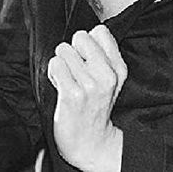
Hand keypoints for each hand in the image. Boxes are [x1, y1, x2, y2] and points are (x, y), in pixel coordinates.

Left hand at [47, 25, 126, 171]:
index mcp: (119, 68)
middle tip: (75, 69)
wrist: (90, 141)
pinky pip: (55, 65)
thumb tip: (89, 32)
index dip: (88, 42)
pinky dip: (53, 74)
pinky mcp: (73, 94)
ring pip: (64, 51)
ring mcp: (90, 85)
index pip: (100, 31)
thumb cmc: (94, 107)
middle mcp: (107, 75)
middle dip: (72, 50)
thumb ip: (104, 56)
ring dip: (61, 64)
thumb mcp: (111, 80)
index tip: (86, 57)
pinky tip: (60, 86)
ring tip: (68, 80)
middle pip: (80, 37)